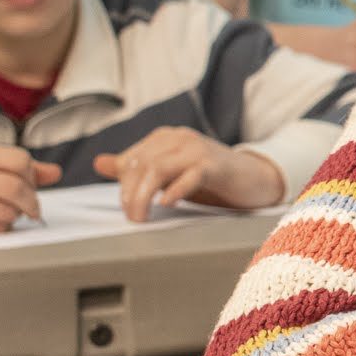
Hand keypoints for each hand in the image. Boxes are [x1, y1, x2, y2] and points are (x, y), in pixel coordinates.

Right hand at [0, 141, 61, 234]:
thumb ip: (14, 163)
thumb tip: (55, 173)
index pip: (19, 160)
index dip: (32, 174)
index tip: (31, 183)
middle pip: (15, 188)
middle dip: (32, 201)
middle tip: (32, 207)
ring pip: (6, 212)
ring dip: (15, 216)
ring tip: (7, 211)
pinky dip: (0, 228)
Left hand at [95, 127, 284, 220]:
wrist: (255, 179)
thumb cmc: (210, 178)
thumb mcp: (170, 173)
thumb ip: (137, 168)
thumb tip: (100, 163)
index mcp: (166, 138)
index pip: (132, 159)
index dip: (123, 185)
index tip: (126, 208)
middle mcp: (180, 138)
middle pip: (142, 164)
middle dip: (131, 194)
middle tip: (133, 218)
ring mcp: (199, 150)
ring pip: (159, 169)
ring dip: (145, 196)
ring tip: (143, 217)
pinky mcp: (217, 165)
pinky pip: (190, 174)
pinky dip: (175, 190)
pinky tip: (168, 204)